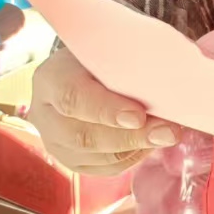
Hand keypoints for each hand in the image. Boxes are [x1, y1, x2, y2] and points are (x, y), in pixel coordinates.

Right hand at [29, 47, 177, 176]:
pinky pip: (102, 168)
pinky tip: (150, 142)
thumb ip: (131, 62)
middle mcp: (44, 114)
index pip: (73, 97)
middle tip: (168, 132)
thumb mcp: (112, 46)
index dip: (106, 110)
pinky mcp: (70, 160)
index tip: (139, 116)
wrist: (87, 67)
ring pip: (95, 156)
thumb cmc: (105, 52)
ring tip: (167, 135)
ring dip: (136, 148)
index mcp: (51, 78)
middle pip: (83, 136)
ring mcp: (54, 141)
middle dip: (131, 136)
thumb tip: (167, 79)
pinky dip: (131, 157)